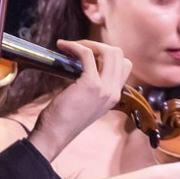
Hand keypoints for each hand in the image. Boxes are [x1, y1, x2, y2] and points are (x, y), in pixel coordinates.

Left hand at [26, 39, 132, 157]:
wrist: (55, 134)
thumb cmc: (64, 119)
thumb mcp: (87, 103)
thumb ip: (93, 87)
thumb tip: (83, 63)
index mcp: (114, 96)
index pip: (124, 65)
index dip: (107, 55)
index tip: (89, 55)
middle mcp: (114, 92)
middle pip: (119, 55)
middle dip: (98, 45)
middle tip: (79, 48)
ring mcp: (104, 88)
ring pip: (108, 51)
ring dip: (88, 43)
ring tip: (71, 46)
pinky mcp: (90, 84)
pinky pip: (87, 54)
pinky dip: (75, 46)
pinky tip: (63, 47)